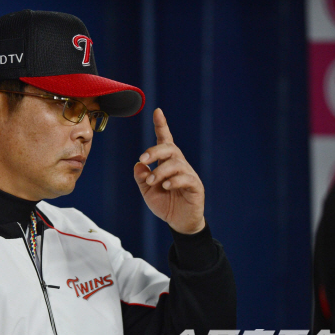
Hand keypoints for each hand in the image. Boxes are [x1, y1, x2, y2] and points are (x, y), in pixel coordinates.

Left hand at [133, 108, 205, 233]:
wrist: (179, 222)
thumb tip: (138, 165)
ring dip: (161, 171)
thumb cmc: (165, 204)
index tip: (157, 111)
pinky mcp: (195, 186)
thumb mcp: (147, 191)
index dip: (161, 126)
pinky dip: (174, 180)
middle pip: (170, 148)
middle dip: (154, 151)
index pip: (164, 140)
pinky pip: (186, 178)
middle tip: (143, 160)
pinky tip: (166, 186)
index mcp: (166, 163)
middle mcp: (179, 164)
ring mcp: (188, 174)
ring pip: (176, 163)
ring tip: (152, 182)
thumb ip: (141, 177)